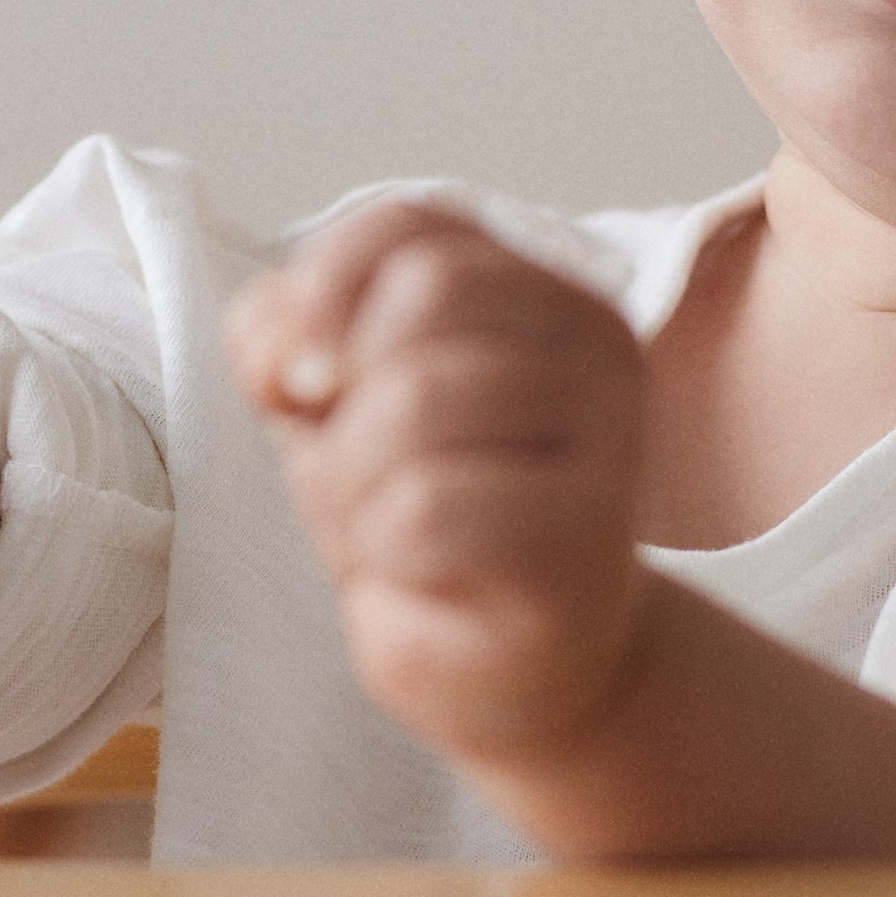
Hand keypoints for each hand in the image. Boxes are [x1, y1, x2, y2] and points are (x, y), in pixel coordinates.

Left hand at [224, 203, 646, 764]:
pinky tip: (418, 579)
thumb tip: (287, 354)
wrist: (513, 670)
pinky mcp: (585, 542)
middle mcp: (598, 346)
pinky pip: (425, 509)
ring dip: (351, 482)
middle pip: (419, 297)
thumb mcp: (342, 406)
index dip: (317, 293)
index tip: (293, 383)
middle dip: (339, 396)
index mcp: (543, 291)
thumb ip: (298, 336)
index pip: (410, 226)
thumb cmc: (424, 522)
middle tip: (349, 473)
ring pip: (416, 398)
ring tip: (381, 532)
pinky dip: (380, 550)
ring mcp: (609, 440)